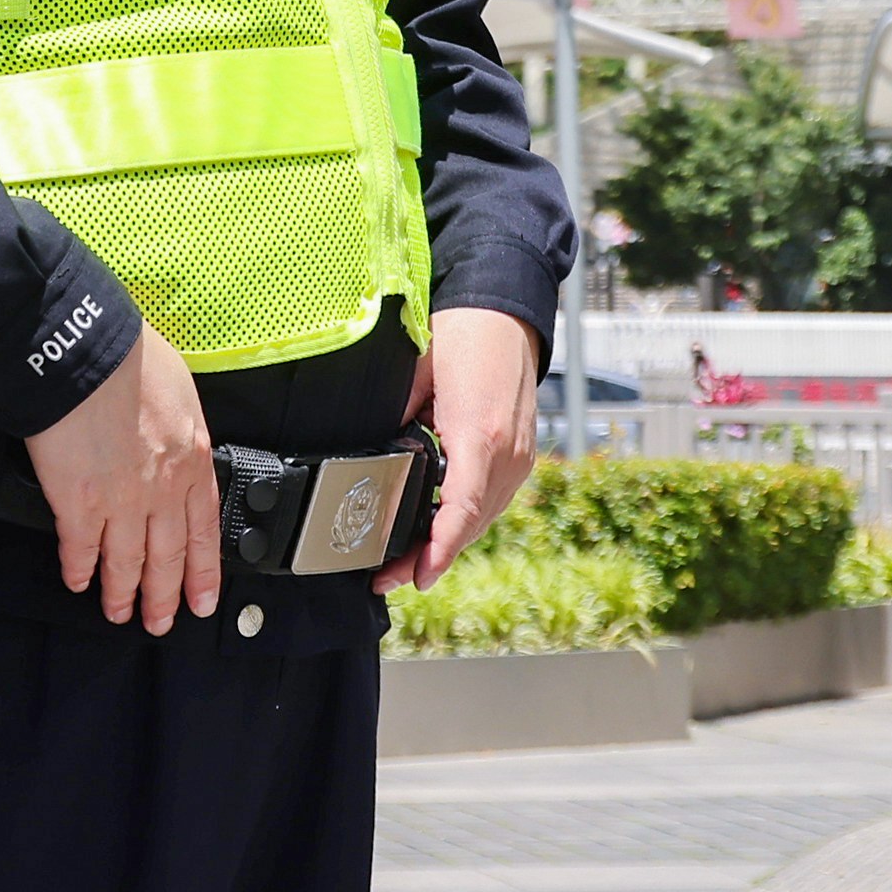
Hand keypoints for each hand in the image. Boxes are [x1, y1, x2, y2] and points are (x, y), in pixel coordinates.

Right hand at [25, 326, 219, 633]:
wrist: (84, 351)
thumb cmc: (129, 357)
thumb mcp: (182, 389)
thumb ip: (184, 428)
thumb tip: (180, 443)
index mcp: (192, 459)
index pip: (205, 530)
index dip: (203, 571)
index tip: (202, 599)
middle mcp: (162, 489)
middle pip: (168, 557)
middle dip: (164, 596)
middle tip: (160, 621)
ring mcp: (121, 501)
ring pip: (127, 563)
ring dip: (123, 593)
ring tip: (118, 612)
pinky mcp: (78, 504)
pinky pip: (81, 549)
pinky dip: (79, 569)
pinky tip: (78, 580)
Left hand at [403, 310, 542, 586]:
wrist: (506, 314)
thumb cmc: (463, 335)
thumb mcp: (417, 373)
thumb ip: (396, 417)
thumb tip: (369, 453)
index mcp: (479, 435)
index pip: (461, 509)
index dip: (439, 549)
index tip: (417, 576)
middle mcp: (507, 454)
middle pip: (470, 525)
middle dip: (431, 556)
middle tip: (388, 577)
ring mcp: (519, 458)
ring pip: (483, 517)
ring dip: (448, 542)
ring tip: (407, 563)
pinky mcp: (521, 456)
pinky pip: (492, 500)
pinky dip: (465, 519)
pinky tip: (437, 528)